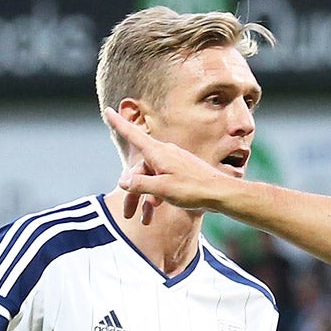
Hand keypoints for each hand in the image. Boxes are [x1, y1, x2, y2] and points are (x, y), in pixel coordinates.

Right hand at [107, 108, 232, 222]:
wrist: (221, 194)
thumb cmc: (193, 189)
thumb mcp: (162, 189)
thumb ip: (141, 185)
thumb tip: (123, 182)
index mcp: (157, 153)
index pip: (133, 135)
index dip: (119, 124)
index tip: (108, 110)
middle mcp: (164, 154)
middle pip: (139, 170)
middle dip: (132, 192)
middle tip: (127, 213)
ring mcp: (174, 163)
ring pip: (151, 178)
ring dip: (146, 199)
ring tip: (144, 220)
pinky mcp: (182, 173)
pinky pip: (163, 182)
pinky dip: (158, 195)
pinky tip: (157, 210)